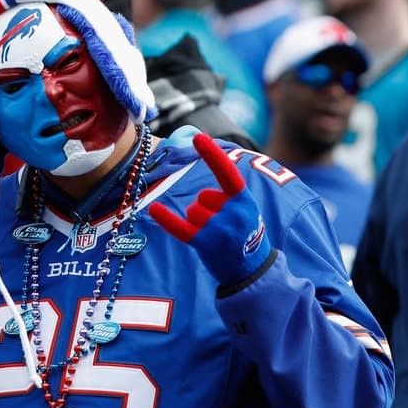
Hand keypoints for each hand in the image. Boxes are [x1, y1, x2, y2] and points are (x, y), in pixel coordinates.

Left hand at [148, 133, 272, 285]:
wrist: (252, 270)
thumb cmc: (244, 234)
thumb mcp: (245, 209)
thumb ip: (227, 192)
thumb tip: (207, 171)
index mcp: (244, 200)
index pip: (226, 173)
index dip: (212, 154)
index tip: (199, 137)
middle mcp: (233, 212)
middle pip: (202, 197)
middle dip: (206, 208)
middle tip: (222, 227)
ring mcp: (219, 229)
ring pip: (193, 211)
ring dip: (198, 222)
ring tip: (216, 236)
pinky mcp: (204, 244)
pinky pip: (180, 228)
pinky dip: (167, 219)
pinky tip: (155, 208)